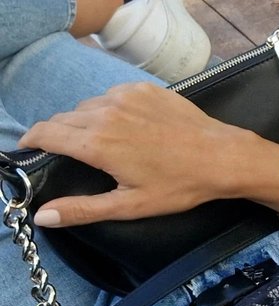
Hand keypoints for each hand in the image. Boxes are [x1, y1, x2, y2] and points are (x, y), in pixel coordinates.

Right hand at [19, 82, 278, 226]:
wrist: (223, 156)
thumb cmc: (179, 185)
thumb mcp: (129, 205)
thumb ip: (82, 209)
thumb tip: (42, 217)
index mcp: (96, 142)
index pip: (44, 133)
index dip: (31, 141)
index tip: (28, 150)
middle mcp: (106, 113)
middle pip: (63, 118)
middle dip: (57, 134)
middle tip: (66, 153)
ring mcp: (127, 97)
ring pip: (88, 106)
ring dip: (85, 121)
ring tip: (100, 141)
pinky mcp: (146, 89)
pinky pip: (113, 95)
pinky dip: (110, 108)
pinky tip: (126, 125)